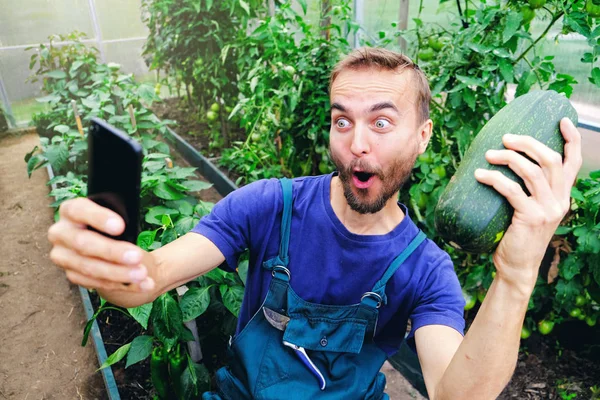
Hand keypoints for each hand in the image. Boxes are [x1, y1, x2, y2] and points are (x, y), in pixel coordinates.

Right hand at [48, 197, 155, 291]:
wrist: (107, 245)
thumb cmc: (112, 224)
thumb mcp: (116, 214)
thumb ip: (122, 215)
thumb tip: (132, 227)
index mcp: (71, 210)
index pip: (79, 210)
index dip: (99, 218)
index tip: (120, 226)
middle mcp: (61, 232)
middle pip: (84, 243)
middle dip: (113, 252)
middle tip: (137, 257)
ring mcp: (63, 256)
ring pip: (89, 267)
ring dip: (118, 273)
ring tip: (142, 274)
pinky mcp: (72, 274)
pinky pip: (95, 282)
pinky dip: (121, 284)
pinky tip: (142, 284)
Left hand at [474, 118, 581, 291]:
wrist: (516, 266)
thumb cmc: (517, 235)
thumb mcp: (530, 210)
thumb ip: (528, 190)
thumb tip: (503, 161)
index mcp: (562, 195)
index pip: (573, 162)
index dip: (571, 139)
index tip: (562, 120)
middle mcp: (559, 200)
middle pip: (550, 159)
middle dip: (528, 143)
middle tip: (506, 138)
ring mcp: (547, 209)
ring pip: (532, 171)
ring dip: (508, 158)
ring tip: (489, 154)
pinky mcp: (530, 218)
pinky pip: (512, 190)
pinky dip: (494, 179)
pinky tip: (480, 175)